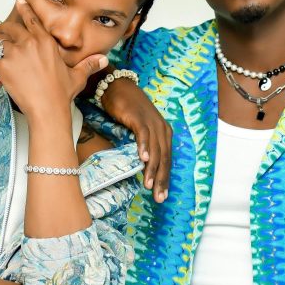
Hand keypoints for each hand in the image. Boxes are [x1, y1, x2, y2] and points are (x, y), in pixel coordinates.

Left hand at [0, 0, 107, 121]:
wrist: (48, 109)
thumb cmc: (62, 94)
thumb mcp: (78, 77)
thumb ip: (88, 65)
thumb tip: (103, 60)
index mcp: (45, 42)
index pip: (31, 19)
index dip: (24, 9)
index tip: (18, 3)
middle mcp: (28, 43)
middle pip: (8, 28)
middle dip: (1, 31)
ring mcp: (14, 54)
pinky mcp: (3, 66)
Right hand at [100, 78, 171, 202]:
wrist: (118, 86)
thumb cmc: (128, 110)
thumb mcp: (140, 129)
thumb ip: (144, 145)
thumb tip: (143, 165)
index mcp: (164, 133)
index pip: (166, 160)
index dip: (165, 179)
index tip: (162, 196)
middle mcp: (161, 129)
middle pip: (164, 158)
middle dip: (162, 179)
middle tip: (159, 198)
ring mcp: (151, 122)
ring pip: (155, 150)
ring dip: (152, 169)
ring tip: (149, 185)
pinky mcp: (139, 117)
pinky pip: (143, 135)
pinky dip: (144, 147)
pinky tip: (143, 159)